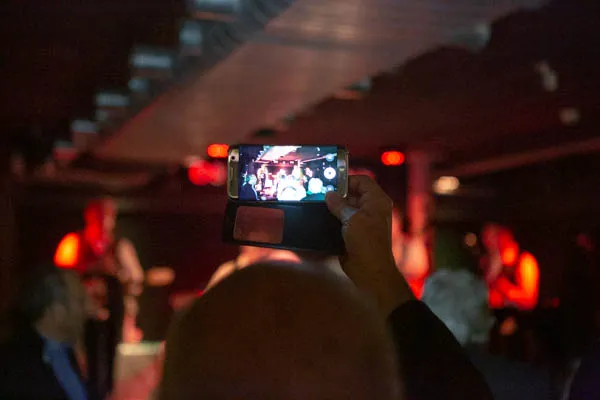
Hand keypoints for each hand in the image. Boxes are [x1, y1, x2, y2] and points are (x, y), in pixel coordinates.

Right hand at [326, 175, 413, 315]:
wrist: (370, 271)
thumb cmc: (366, 242)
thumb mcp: (352, 219)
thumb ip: (340, 205)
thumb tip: (329, 195)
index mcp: (377, 201)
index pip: (362, 181)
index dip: (347, 180)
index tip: (329, 183)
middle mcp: (371, 208)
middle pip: (353, 193)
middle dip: (337, 193)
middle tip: (318, 193)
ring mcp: (363, 221)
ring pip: (347, 207)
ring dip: (334, 207)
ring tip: (317, 204)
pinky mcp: (355, 232)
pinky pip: (343, 220)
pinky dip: (334, 218)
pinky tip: (321, 218)